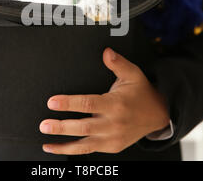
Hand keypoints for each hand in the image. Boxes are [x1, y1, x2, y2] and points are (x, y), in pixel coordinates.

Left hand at [40, 48, 169, 154]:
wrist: (158, 114)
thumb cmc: (142, 93)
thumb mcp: (133, 74)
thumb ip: (118, 63)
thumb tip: (106, 51)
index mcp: (116, 104)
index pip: (88, 104)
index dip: (69, 103)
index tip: (52, 102)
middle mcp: (114, 123)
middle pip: (83, 127)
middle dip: (62, 127)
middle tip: (44, 125)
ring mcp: (113, 138)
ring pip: (84, 143)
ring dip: (64, 144)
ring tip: (46, 142)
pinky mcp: (112, 146)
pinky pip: (89, 149)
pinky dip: (73, 150)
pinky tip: (57, 147)